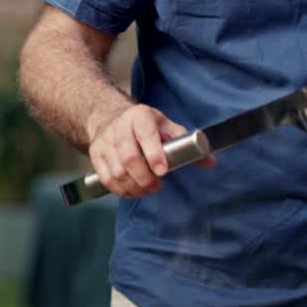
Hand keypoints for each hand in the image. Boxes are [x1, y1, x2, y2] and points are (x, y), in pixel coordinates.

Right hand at [87, 103, 216, 197]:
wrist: (109, 116)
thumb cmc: (145, 125)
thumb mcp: (167, 127)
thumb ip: (187, 144)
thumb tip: (211, 162)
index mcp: (140, 117)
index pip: (146, 134)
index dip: (154, 154)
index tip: (163, 171)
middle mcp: (119, 127)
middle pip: (129, 158)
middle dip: (145, 178)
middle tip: (157, 186)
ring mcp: (104, 142)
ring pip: (117, 172)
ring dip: (134, 187)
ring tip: (147, 189)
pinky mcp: (95, 155)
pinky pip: (106, 179)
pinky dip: (120, 190)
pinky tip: (132, 190)